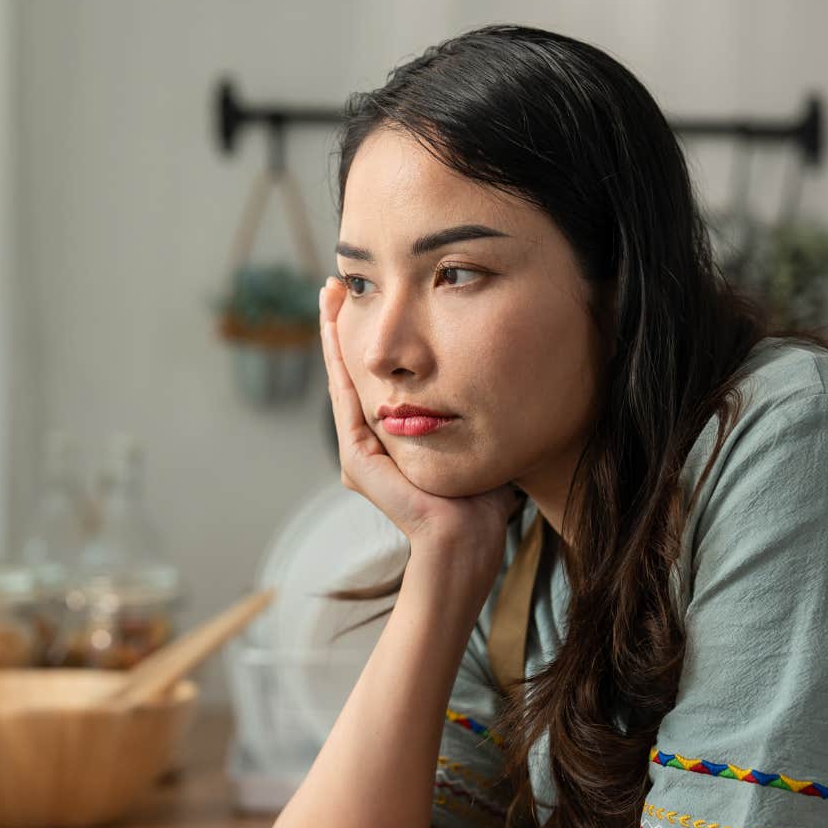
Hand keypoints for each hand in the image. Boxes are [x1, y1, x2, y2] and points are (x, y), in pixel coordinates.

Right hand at [318, 277, 519, 563]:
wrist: (466, 543)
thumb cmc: (481, 501)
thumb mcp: (474, 439)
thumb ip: (469, 411)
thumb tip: (498, 378)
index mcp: (392, 439)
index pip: (377, 378)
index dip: (369, 339)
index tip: (369, 298)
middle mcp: (370, 443)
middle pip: (353, 372)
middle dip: (343, 327)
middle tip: (336, 284)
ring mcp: (360, 453)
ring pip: (343, 379)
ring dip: (333, 335)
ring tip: (330, 294)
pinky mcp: (358, 462)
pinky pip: (347, 400)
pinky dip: (339, 363)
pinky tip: (335, 329)